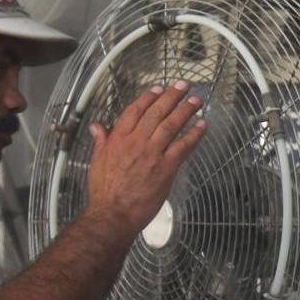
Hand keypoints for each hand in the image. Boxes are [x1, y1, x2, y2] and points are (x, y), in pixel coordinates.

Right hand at [86, 84, 205, 237]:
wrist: (113, 213)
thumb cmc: (104, 191)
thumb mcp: (97, 161)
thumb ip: (101, 141)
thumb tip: (97, 127)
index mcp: (118, 138)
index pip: (135, 110)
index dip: (148, 97)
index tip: (158, 89)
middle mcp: (136, 141)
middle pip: (157, 112)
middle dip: (172, 96)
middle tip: (184, 86)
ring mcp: (152, 153)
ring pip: (171, 125)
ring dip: (186, 110)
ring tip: (196, 101)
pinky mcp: (166, 167)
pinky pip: (183, 146)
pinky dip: (194, 134)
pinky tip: (202, 125)